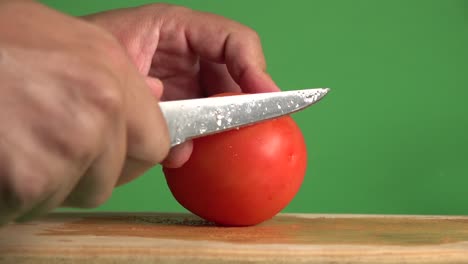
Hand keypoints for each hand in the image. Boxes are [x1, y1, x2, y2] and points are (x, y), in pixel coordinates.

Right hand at [0, 1, 169, 223]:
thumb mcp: (56, 37)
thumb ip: (110, 72)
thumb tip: (152, 93)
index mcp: (110, 70)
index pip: (155, 141)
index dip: (132, 152)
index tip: (114, 152)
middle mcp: (101, 108)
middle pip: (118, 173)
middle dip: (90, 171)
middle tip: (50, 150)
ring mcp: (70, 147)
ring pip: (78, 192)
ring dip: (50, 182)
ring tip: (15, 147)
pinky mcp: (31, 183)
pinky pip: (36, 206)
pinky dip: (17, 197)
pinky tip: (1, 163)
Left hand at [84, 3, 279, 167]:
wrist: (60, 75)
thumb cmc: (82, 59)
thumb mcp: (120, 73)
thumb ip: (155, 110)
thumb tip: (182, 151)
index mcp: (175, 28)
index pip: (233, 40)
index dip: (255, 69)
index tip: (267, 100)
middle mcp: (185, 53)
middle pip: (234, 75)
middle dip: (240, 105)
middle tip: (245, 132)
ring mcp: (181, 78)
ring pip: (218, 102)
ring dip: (215, 126)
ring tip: (204, 144)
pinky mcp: (174, 103)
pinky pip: (197, 121)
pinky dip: (196, 138)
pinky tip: (182, 150)